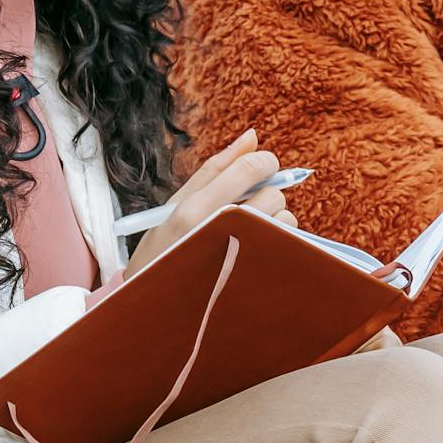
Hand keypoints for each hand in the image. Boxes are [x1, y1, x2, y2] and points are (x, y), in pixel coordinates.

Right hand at [125, 131, 292, 272]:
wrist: (154, 306)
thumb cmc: (163, 249)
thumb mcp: (177, 204)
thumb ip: (216, 168)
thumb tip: (253, 136)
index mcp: (194, 209)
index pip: (250, 168)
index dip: (265, 162)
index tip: (263, 167)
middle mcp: (219, 232)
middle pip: (273, 193)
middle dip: (265, 194)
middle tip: (244, 207)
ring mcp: (241, 257)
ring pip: (285, 218)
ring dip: (274, 219)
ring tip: (247, 231)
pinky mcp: (258, 276)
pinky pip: (288, 245)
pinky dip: (278, 241)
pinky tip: (254, 248)